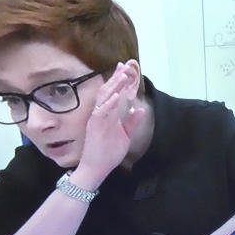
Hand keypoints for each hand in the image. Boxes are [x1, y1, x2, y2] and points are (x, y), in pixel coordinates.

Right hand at [73, 61, 144, 187]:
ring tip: (122, 75)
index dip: (119, 81)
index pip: (113, 94)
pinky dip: (108, 103)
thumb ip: (132, 122)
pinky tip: (115, 95)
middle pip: (108, 91)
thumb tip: (140, 109)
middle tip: (124, 65)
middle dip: (116, 78)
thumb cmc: (108, 153)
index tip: (125, 69)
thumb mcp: (126, 135)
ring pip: (104, 98)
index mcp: (108, 115)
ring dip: (114, 86)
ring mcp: (97, 119)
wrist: (96, 168)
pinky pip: (101, 112)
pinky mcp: (95, 127)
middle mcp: (101, 114)